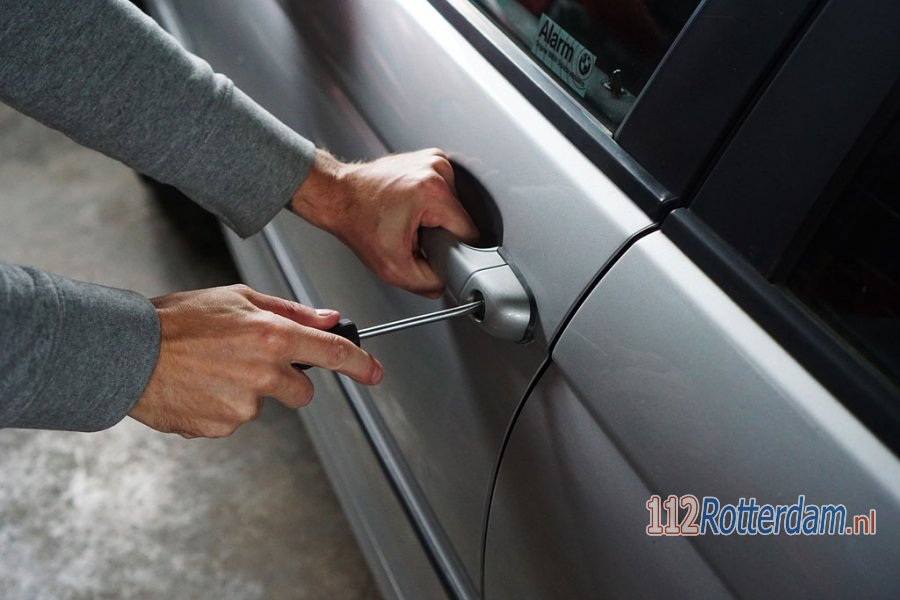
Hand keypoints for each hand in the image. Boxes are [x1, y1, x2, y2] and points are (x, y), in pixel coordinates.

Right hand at [129, 284, 382, 437]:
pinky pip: (234, 420)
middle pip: (302, 392)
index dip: (360, 365)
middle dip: (286, 381)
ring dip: (246, 391)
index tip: (374, 372)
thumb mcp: (237, 298)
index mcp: (271, 336)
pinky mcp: (221, 427)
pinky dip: (220, 407)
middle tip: (249, 362)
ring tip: (210, 370)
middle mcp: (263, 373)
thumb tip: (329, 319)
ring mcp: (243, 405)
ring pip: (263, 404)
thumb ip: (290, 311)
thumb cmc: (178, 320)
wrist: (127, 353)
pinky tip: (198, 387)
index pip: (332, 354)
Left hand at [290, 148, 478, 297]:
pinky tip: (410, 208)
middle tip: (413, 235)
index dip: (453, 249)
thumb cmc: (357, 222)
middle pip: (460, 219)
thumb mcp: (393, 268)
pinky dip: (431, 204)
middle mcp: (437, 169)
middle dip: (441, 233)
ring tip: (409, 219)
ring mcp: (434, 160)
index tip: (432, 250)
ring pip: (454, 206)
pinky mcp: (429, 159)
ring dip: (436, 218)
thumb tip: (447, 282)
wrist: (338, 196)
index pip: (469, 232)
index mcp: (433, 191)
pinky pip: (444, 193)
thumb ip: (428, 283)